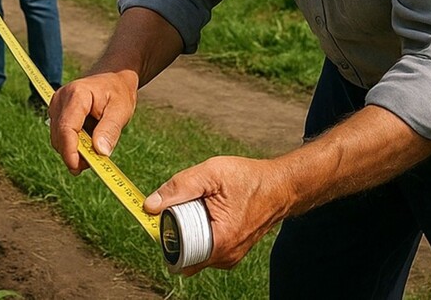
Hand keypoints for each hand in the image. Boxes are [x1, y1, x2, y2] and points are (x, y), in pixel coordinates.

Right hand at [49, 70, 139, 174]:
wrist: (113, 78)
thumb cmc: (118, 92)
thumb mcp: (121, 110)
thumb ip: (110, 130)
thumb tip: (100, 152)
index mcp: (76, 95)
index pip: (66, 128)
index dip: (69, 151)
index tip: (77, 168)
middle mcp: (61, 99)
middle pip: (59, 136)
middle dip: (74, 154)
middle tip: (97, 162)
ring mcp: (56, 105)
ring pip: (58, 138)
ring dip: (74, 150)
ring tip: (97, 148)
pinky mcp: (57, 113)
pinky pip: (61, 135)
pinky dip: (74, 144)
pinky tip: (90, 142)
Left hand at [143, 155, 291, 274]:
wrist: (280, 186)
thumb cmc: (248, 178)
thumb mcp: (211, 174)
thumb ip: (179, 188)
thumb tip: (149, 205)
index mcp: (219, 242)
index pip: (177, 253)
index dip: (165, 235)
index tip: (162, 216)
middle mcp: (226, 257)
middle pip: (184, 254)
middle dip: (176, 234)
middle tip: (180, 209)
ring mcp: (230, 257)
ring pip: (195, 252)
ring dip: (189, 234)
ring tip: (197, 209)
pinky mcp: (233, 252)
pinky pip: (207, 249)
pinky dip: (201, 234)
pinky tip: (207, 214)